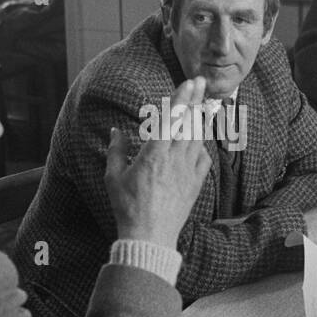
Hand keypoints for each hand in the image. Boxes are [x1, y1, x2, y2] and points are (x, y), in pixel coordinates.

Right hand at [106, 78, 212, 247]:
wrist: (150, 236)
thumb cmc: (128, 207)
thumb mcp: (113, 177)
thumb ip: (116, 150)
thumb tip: (115, 131)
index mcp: (154, 153)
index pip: (171, 118)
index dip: (180, 97)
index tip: (187, 82)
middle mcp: (175, 158)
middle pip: (188, 122)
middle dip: (194, 99)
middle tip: (200, 81)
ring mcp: (188, 170)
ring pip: (198, 137)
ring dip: (199, 118)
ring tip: (201, 103)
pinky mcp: (196, 183)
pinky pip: (203, 157)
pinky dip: (202, 144)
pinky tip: (200, 138)